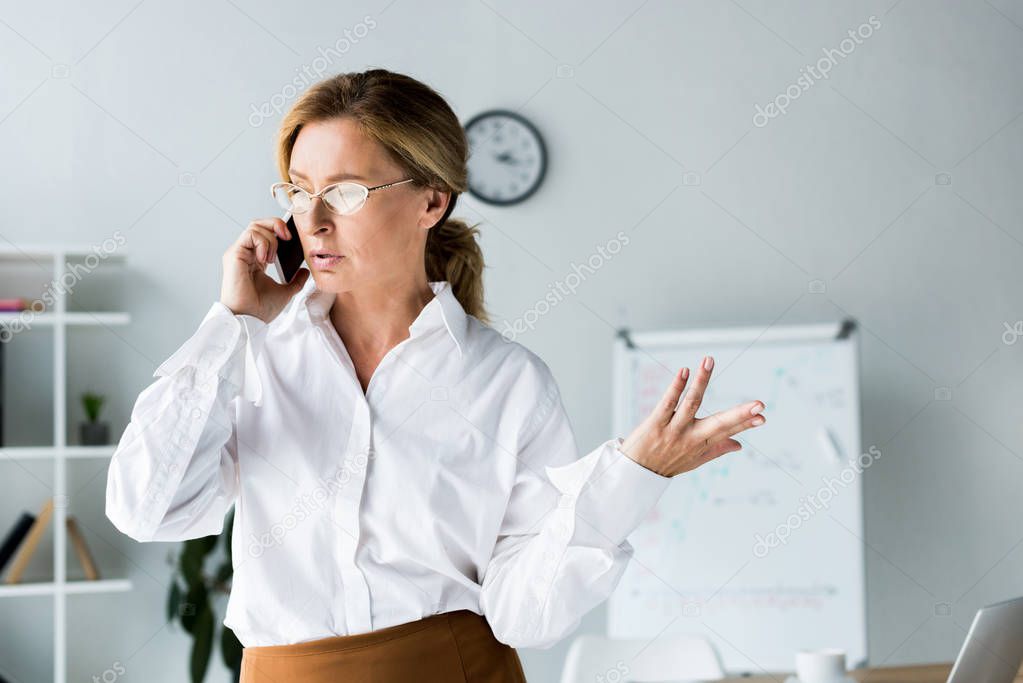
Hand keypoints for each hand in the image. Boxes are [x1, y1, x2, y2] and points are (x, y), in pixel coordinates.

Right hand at [220, 218, 310, 322]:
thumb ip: (295, 281)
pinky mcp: (234, 255)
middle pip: (258, 224)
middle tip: (288, 236)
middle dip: (276, 224)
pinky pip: (250, 235)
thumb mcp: (285, 292)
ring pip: (255, 226)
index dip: (278, 229)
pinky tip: (266, 259)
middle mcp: (245, 254)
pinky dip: (263, 242)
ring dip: (271, 239)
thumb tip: (304, 271)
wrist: (250, 320)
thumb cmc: (260, 309)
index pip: (264, 233)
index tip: (291, 237)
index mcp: (255, 260)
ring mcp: (238, 253)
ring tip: (273, 259)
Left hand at [618, 355, 765, 477]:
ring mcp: (673, 429)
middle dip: (740, 414)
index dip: (746, 423)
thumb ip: (717, 450)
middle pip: (719, 423)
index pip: (729, 430)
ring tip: (709, 361)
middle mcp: (691, 437)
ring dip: (702, 381)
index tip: (763, 415)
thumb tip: (739, 445)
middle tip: (759, 404)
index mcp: (703, 445)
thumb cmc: (667, 463)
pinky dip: (676, 386)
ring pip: (691, 403)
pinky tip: (684, 371)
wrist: (635, 474)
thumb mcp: (694, 461)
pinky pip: (667, 403)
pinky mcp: (655, 423)